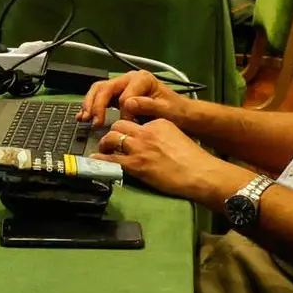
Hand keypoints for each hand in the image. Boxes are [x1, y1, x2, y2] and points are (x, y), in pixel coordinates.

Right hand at [78, 68, 188, 124]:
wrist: (180, 114)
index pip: (124, 95)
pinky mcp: (117, 95)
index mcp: (142, 79)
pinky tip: (83, 116)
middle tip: (94, 121)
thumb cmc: (175, 111)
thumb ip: (148, 106)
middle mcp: (129, 79)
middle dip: (97, 104)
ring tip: (85, 119)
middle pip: (105, 88)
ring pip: (99, 90)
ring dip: (90, 104)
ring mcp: (122, 86)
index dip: (124, 112)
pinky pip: (100, 97)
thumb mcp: (166, 109)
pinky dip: (91, 106)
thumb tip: (127, 103)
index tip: (130, 125)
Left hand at [95, 117, 234, 200]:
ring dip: (105, 143)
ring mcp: (139, 147)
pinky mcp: (135, 164)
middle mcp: (145, 131)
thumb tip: (152, 140)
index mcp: (157, 122)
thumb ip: (162, 134)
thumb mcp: (177, 135)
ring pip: (112, 138)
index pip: (136, 120)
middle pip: (120, 125)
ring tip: (104, 149)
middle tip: (112, 140)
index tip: (128, 134)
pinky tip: (94, 159)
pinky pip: (111, 159)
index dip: (129, 128)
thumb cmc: (193, 158)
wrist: (198, 172)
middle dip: (114, 132)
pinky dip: (100, 159)